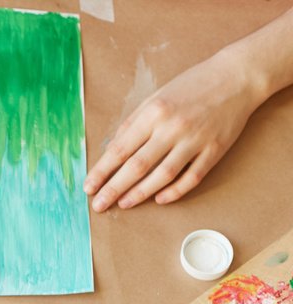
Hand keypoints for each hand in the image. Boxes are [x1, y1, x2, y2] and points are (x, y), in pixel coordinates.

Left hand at [84, 48, 264, 209]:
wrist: (238, 76)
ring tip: (124, 204)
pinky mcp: (215, 149)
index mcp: (154, 113)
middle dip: (114, 188)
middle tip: (99, 205)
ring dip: (140, 193)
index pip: (120, 150)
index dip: (102, 172)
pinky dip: (175, 191)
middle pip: (137, 166)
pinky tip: (159, 199)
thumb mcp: (155, 97)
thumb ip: (132, 124)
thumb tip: (111, 150)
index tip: (88, 187)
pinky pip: (192, 177)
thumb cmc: (191, 86)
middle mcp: (173, 128)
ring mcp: (196, 140)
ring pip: (163, 175)